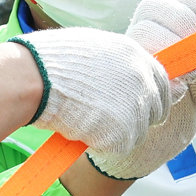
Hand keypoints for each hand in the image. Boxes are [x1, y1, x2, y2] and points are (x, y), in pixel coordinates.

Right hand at [15, 27, 176, 159]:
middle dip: (137, 119)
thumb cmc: (51, 62)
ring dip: (116, 133)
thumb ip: (115, 61)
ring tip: (88, 122)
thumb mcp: (92, 48)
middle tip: (111, 122)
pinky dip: (103, 145)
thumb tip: (121, 71)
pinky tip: (83, 131)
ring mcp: (135, 107)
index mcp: (135, 55)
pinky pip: (119, 147)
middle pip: (155, 110)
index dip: (151, 96)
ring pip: (137, 132)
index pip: (161, 81)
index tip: (139, 106)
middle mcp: (142, 80)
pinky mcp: (123, 133)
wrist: (35, 79)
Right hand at [88, 0, 195, 179]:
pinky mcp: (109, 85)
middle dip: (184, 21)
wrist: (129, 158)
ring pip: (140, 33)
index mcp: (157, 37)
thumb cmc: (162, 122)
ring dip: (171, 49)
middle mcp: (136, 44)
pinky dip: (154, 82)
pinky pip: (127, 69)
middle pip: (152, 9)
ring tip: (188, 80)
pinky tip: (168, 99)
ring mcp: (120, 62)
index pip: (169, 1)